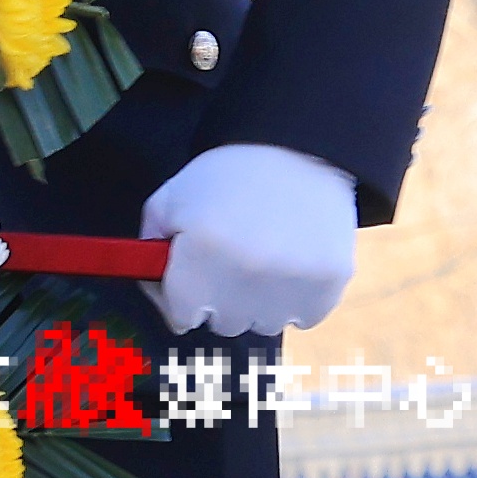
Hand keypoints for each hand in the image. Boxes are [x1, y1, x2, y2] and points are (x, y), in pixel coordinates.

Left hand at [145, 142, 359, 337]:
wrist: (297, 153)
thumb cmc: (224, 177)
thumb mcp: (168, 200)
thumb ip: (147, 249)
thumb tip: (155, 290)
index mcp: (200, 254)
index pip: (180, 316)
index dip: (180, 298)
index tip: (188, 281)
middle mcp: (245, 277)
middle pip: (223, 323)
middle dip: (219, 299)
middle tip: (228, 260)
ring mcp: (291, 287)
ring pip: (263, 323)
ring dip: (258, 303)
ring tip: (262, 258)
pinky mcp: (329, 287)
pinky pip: (303, 318)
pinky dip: (295, 300)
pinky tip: (290, 264)